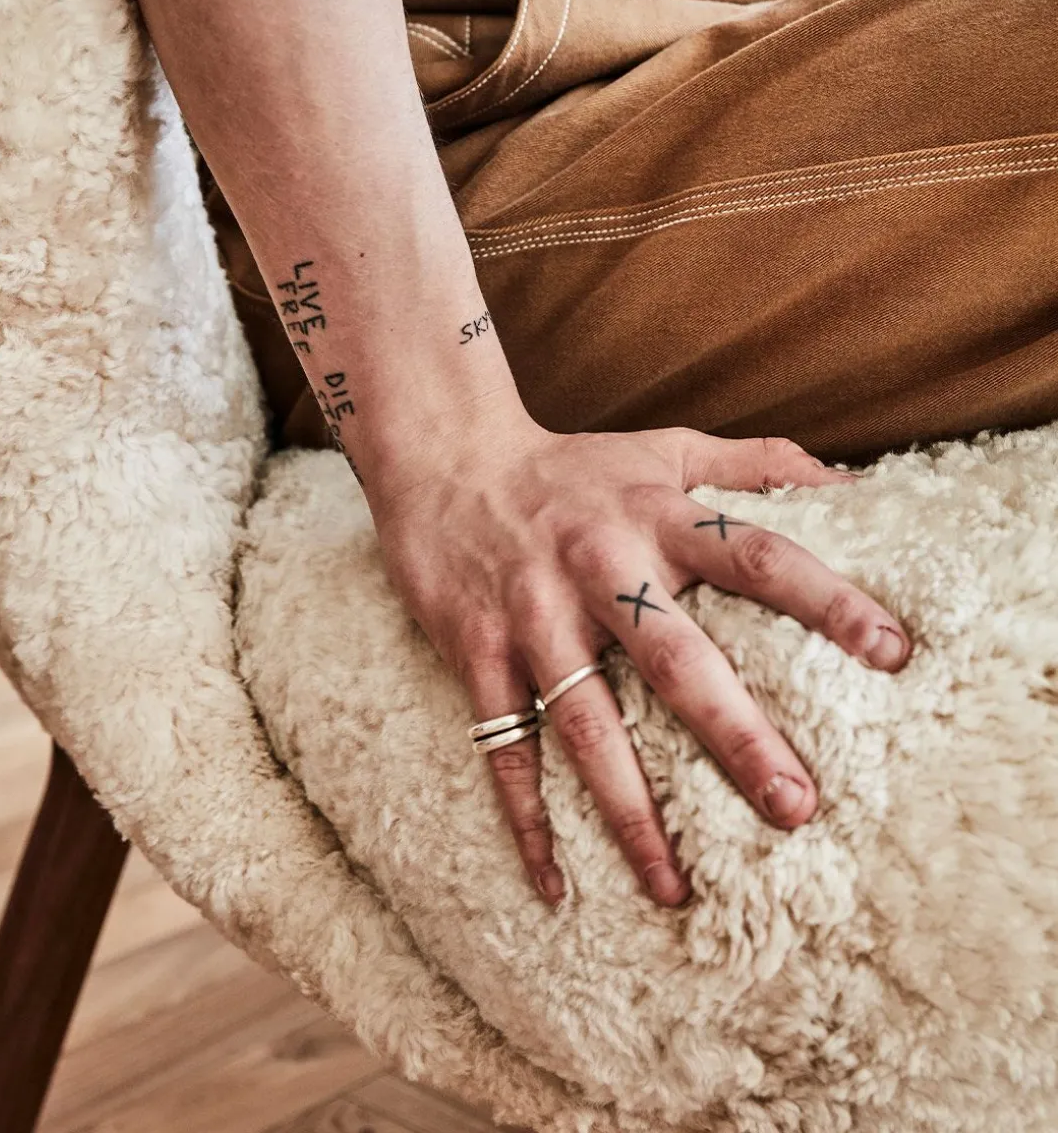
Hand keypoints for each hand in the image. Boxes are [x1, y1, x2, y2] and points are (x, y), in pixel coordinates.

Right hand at [368, 413, 910, 908]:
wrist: (447, 458)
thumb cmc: (571, 465)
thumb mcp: (664, 446)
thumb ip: (755, 461)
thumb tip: (855, 484)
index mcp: (656, 516)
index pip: (755, 556)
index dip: (825, 599)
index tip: (890, 654)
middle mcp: (599, 568)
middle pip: (674, 658)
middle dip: (734, 735)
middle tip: (794, 809)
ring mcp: (533, 615)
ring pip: (586, 724)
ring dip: (630, 810)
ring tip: (674, 889)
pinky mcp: (478, 652)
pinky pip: (503, 748)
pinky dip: (525, 819)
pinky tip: (554, 886)